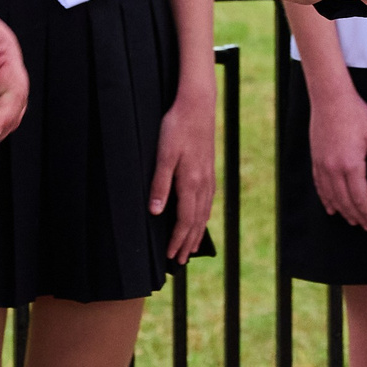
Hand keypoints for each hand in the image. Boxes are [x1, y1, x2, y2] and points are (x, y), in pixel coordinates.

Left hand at [150, 85, 216, 262]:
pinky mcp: (209, 169)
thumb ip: (160, 184)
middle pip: (197, 221)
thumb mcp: (164, 154)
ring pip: (204, 212)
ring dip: (197, 232)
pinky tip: (201, 218)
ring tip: (192, 247)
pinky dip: (204, 216)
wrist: (198, 105)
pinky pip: (208, 201)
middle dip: (188, 242)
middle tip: (181, 261)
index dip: (178, 240)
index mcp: (191, 182)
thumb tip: (157, 212)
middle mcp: (203, 183)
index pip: (186, 220)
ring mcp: (208, 176)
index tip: (171, 256)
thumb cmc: (177, 127)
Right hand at [306, 76, 366, 230]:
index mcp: (351, 164)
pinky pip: (320, 186)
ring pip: (332, 197)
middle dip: (358, 216)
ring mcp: (322, 165)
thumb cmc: (356, 114)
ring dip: (343, 212)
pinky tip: (331, 207)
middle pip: (346, 202)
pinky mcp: (316, 160)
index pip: (361, 198)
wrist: (330, 98)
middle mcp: (334, 168)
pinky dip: (326, 200)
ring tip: (353, 221)